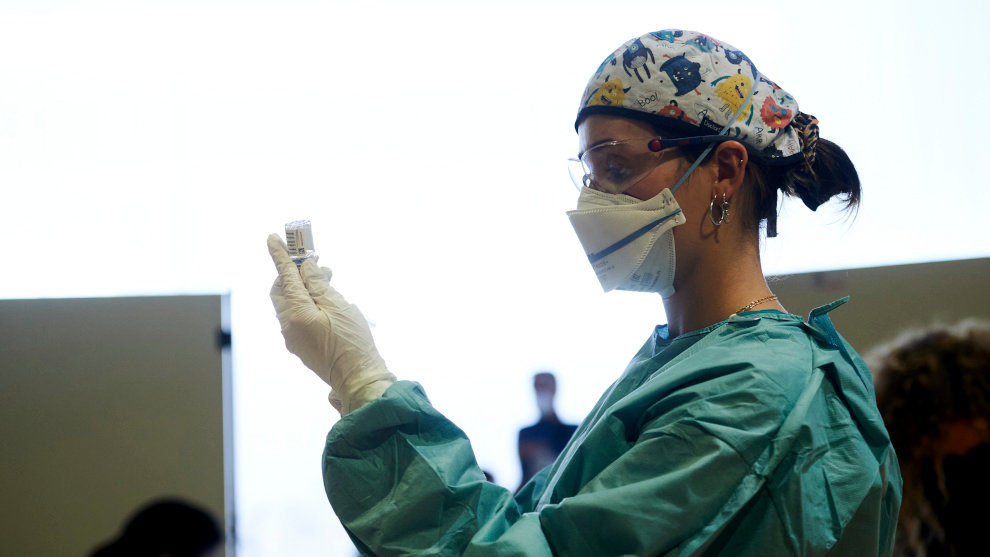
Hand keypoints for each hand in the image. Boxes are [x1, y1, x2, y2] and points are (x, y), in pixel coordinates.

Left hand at [267, 234, 394, 414]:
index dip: (280, 255)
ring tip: (328, 281)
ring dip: (304, 288)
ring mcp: (293, 337)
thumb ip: (319, 284)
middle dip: (295, 273)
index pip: (285, 276)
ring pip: (290, 303)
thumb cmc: (353, 342)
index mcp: (297, 314)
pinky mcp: (301, 345)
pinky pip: (297, 317)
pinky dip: (307, 303)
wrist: (359, 377)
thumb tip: (306, 268)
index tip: (272, 238)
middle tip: (316, 263)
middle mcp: (288, 326)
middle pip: (282, 290)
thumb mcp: (339, 306)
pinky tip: (326, 302)